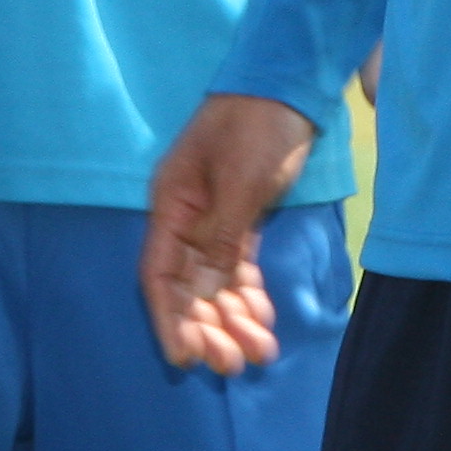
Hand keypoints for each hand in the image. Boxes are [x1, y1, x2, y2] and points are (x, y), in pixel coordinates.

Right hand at [141, 94, 322, 372]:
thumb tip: (209, 285)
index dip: (169, 318)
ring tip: (257, 353)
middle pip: (188, 288)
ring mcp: (213, 222)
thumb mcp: (239, 180)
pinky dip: (250, 296)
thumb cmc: (257, 125)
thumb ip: (223, 234)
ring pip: (216, 285)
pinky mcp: (242, 219)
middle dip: (208, 329)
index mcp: (171, 205)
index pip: (159, 274)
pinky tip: (263, 323)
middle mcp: (186, 220)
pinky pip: (239, 268)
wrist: (290, 84)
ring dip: (233, 320)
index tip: (184, 357)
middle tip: (231, 365)